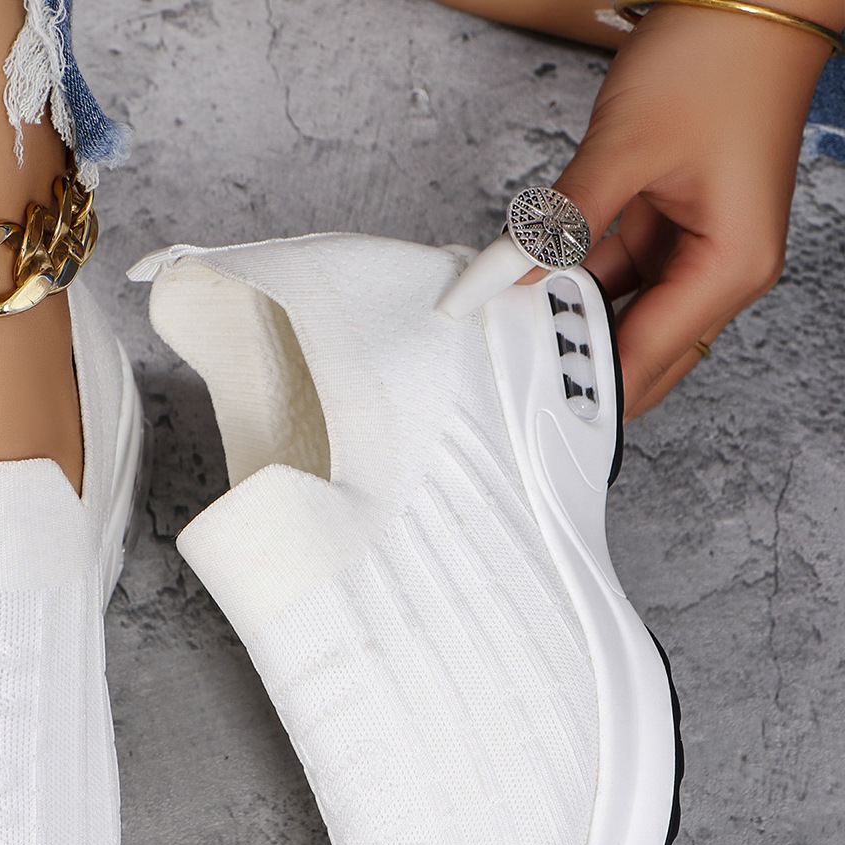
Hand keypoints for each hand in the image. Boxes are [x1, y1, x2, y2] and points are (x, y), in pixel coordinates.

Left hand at [538, 2, 839, 417]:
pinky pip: (616, 277)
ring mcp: (696, 252)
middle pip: (640, 354)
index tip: (528, 402)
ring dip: (570, 322)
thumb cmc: (720, 57)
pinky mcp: (671, 229)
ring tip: (510, 328)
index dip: (584, 385)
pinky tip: (531, 285)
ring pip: (623, 318)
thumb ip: (558, 223)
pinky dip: (574, 283)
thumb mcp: (624, 147)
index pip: (645, 358)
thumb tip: (498, 276)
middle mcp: (721, 271)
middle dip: (578, 363)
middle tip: (510, 372)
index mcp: (730, 267)